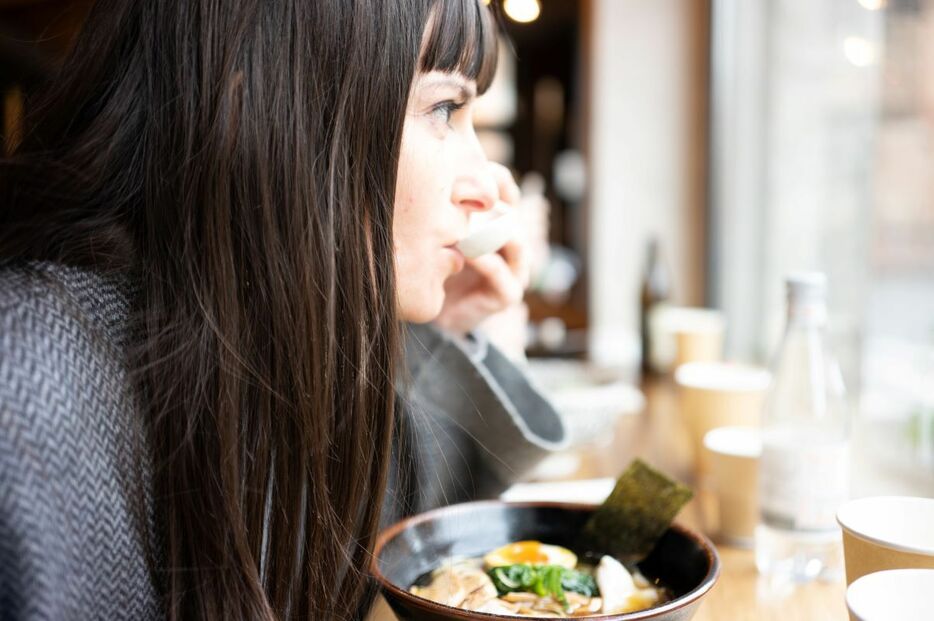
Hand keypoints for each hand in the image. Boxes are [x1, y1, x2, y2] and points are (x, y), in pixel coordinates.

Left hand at [434, 163, 530, 336]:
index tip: (465, 172)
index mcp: (499, 221)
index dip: (491, 177)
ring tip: (462, 225)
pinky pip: (500, 272)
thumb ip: (442, 202)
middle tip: (458, 198)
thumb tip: (435, 165)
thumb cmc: (435, 263)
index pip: (506, 188)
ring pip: (515, 239)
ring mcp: (515, 269)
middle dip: (487, 204)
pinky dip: (483, 260)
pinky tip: (464, 253)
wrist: (433, 311)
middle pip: (511, 211)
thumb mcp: (438, 227)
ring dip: (488, 230)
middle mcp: (512, 243)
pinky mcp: (507, 294)